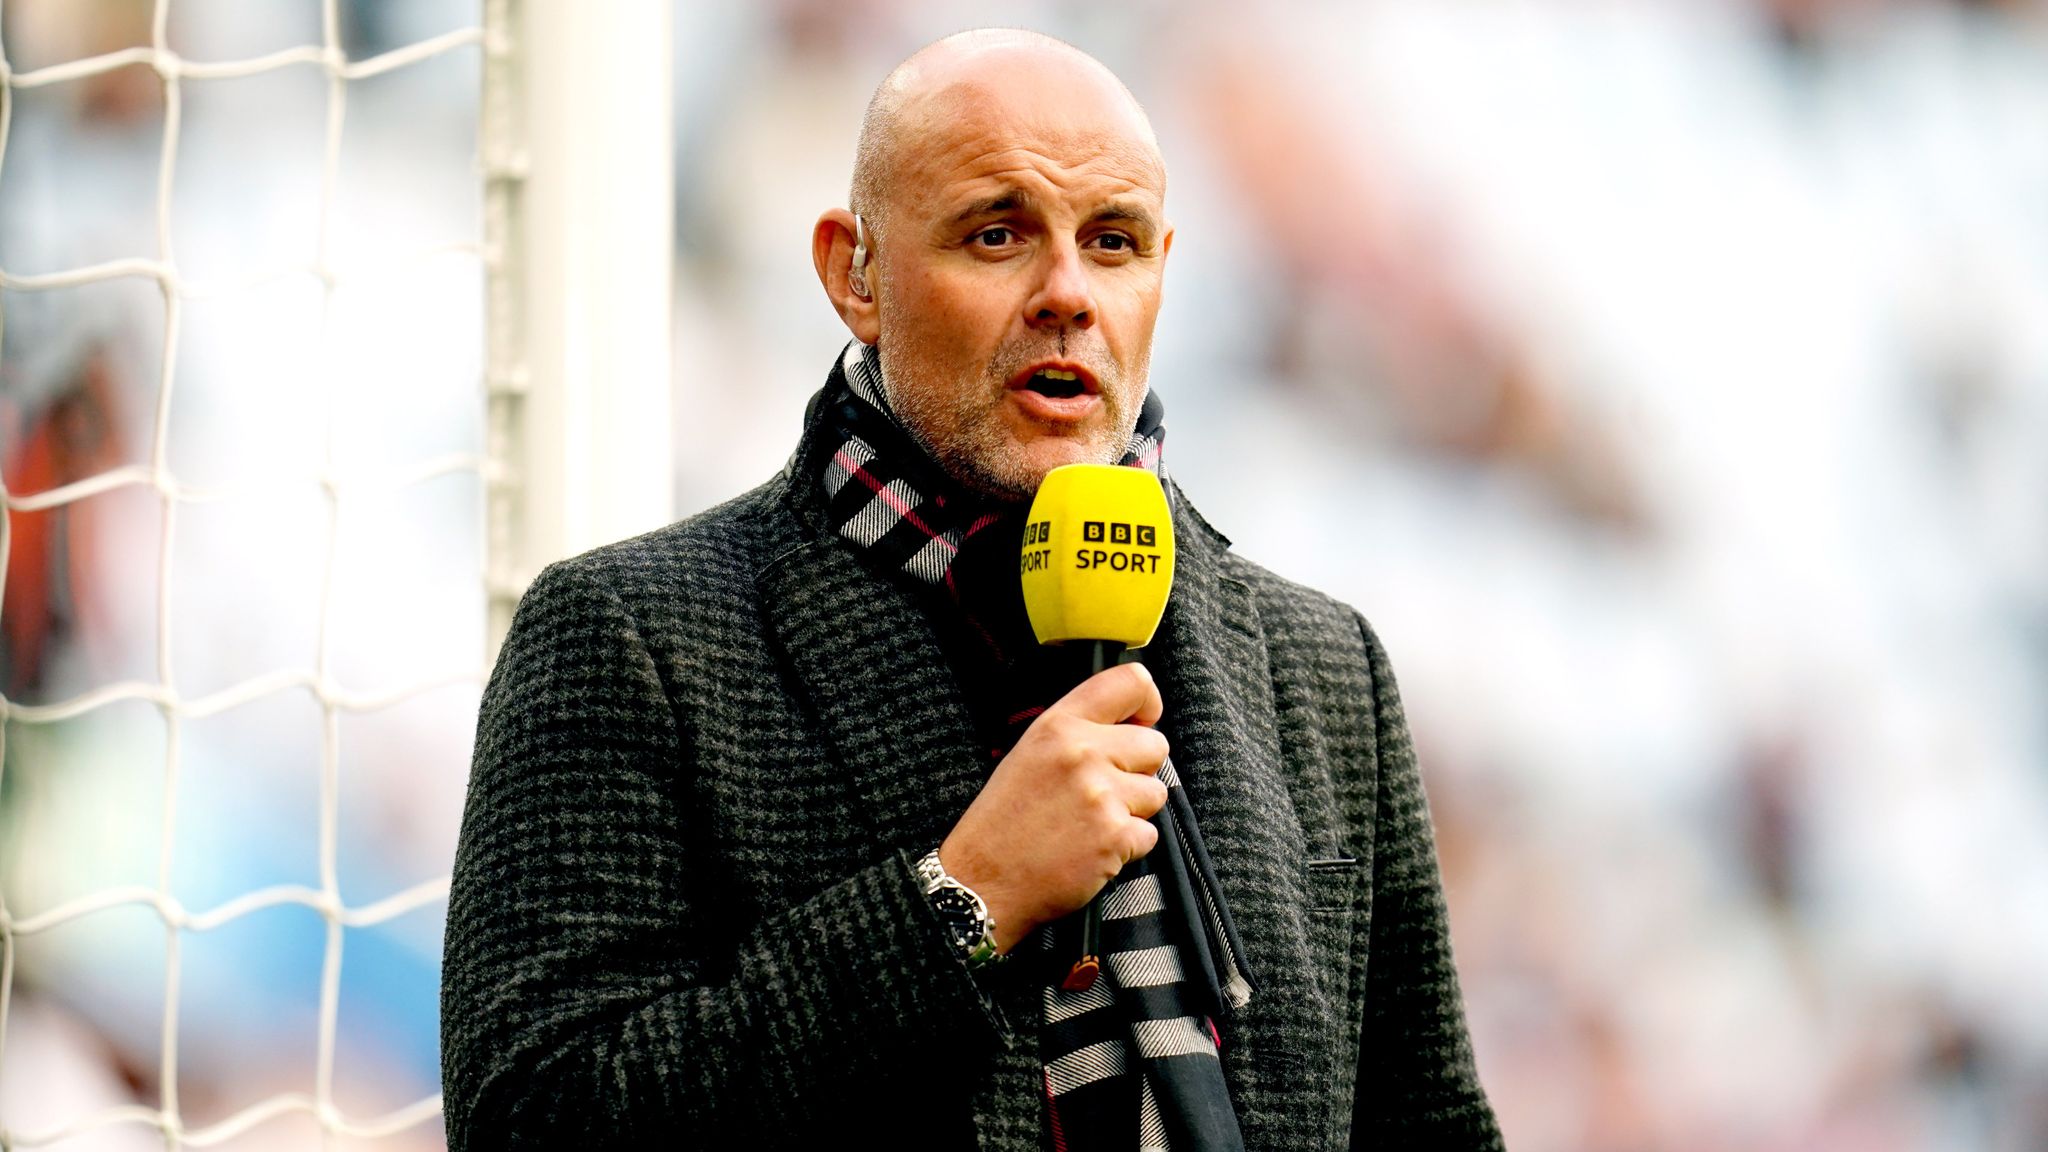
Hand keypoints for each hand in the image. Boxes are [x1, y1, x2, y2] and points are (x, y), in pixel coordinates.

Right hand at [937, 662, 1169, 953]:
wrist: (983, 879)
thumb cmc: (1004, 820)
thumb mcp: (1029, 753)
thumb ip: (1078, 733)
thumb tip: (1130, 726)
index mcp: (1059, 725)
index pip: (1131, 683)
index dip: (1148, 704)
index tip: (1141, 723)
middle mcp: (1083, 753)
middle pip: (1156, 744)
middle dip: (1139, 769)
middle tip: (1105, 791)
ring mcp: (1101, 795)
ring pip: (1156, 792)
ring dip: (1134, 810)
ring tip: (1092, 822)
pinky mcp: (1114, 836)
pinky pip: (1149, 834)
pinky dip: (1127, 846)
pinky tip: (1092, 848)